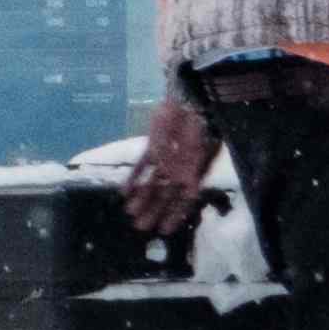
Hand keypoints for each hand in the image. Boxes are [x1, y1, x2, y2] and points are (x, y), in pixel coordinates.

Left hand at [122, 97, 216, 246]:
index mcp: (195, 172)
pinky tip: (124, 192)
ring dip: (142, 198)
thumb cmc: (203, 123)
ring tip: (130, 213)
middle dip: (154, 211)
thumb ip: (195, 171)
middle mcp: (180, 168)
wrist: (191, 98)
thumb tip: (190, 193)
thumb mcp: (204, 149)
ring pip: (152, 182)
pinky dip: (133, 178)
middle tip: (141, 227)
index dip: (175, 215)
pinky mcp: (153, 146)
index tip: (165, 231)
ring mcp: (166, 158)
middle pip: (165, 194)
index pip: (184, 200)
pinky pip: (141, 166)